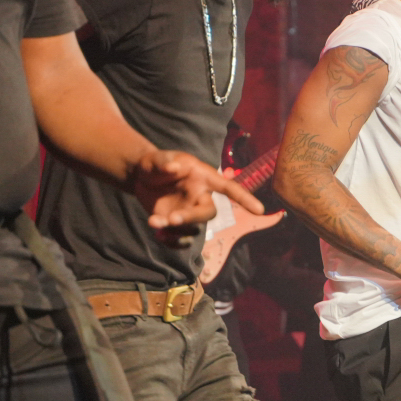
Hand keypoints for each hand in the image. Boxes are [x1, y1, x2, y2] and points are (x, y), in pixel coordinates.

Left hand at [133, 149, 264, 242]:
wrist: (140, 178)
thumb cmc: (155, 164)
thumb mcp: (156, 159)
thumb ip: (164, 162)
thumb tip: (174, 167)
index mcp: (203, 178)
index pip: (228, 188)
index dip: (244, 198)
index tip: (260, 210)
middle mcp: (200, 197)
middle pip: (209, 214)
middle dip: (192, 218)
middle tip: (172, 219)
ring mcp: (189, 212)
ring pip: (193, 229)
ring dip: (175, 231)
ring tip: (154, 222)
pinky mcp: (177, 225)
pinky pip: (181, 240)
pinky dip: (170, 241)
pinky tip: (157, 233)